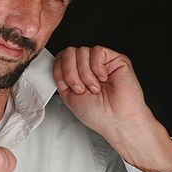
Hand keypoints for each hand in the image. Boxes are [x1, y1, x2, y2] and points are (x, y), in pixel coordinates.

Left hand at [53, 45, 171, 171]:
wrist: (117, 120)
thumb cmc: (98, 113)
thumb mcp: (68, 96)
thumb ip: (60, 77)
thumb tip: (55, 62)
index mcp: (77, 74)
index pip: (60, 57)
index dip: (59, 70)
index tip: (64, 86)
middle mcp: (88, 66)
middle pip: (68, 52)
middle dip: (70, 73)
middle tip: (80, 89)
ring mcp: (101, 61)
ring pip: (82, 51)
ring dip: (85, 74)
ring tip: (94, 87)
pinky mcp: (115, 58)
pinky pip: (97, 51)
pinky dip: (97, 68)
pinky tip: (103, 79)